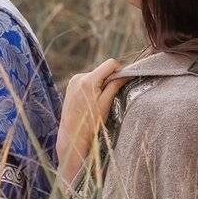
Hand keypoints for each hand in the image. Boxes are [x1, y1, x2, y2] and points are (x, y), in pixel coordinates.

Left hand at [56, 58, 125, 180]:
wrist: (72, 135)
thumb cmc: (91, 122)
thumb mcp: (106, 103)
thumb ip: (115, 86)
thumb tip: (127, 74)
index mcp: (88, 80)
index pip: (110, 64)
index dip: (120, 70)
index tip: (124, 81)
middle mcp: (79, 77)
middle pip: (102, 70)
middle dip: (109, 80)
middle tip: (110, 97)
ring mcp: (73, 81)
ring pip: (95, 76)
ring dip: (101, 84)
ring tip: (98, 102)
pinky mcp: (70, 86)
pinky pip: (87, 81)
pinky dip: (93, 87)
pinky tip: (90, 102)